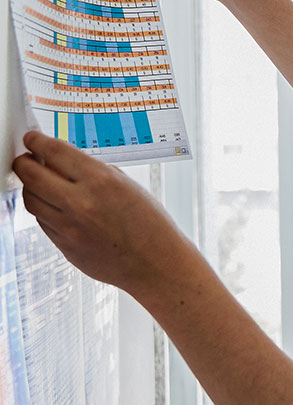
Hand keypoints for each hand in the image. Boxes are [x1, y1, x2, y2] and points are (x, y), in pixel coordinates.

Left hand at [12, 131, 192, 295]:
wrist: (157, 265)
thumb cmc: (151, 226)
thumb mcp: (129, 187)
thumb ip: (95, 173)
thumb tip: (64, 164)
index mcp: (101, 181)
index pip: (54, 151)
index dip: (37, 141)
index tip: (33, 139)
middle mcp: (81, 203)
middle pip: (30, 175)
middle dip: (24, 162)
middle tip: (26, 158)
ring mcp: (69, 227)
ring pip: (31, 200)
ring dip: (31, 187)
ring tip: (40, 183)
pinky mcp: (64, 246)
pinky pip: (43, 221)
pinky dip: (45, 210)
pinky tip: (57, 206)